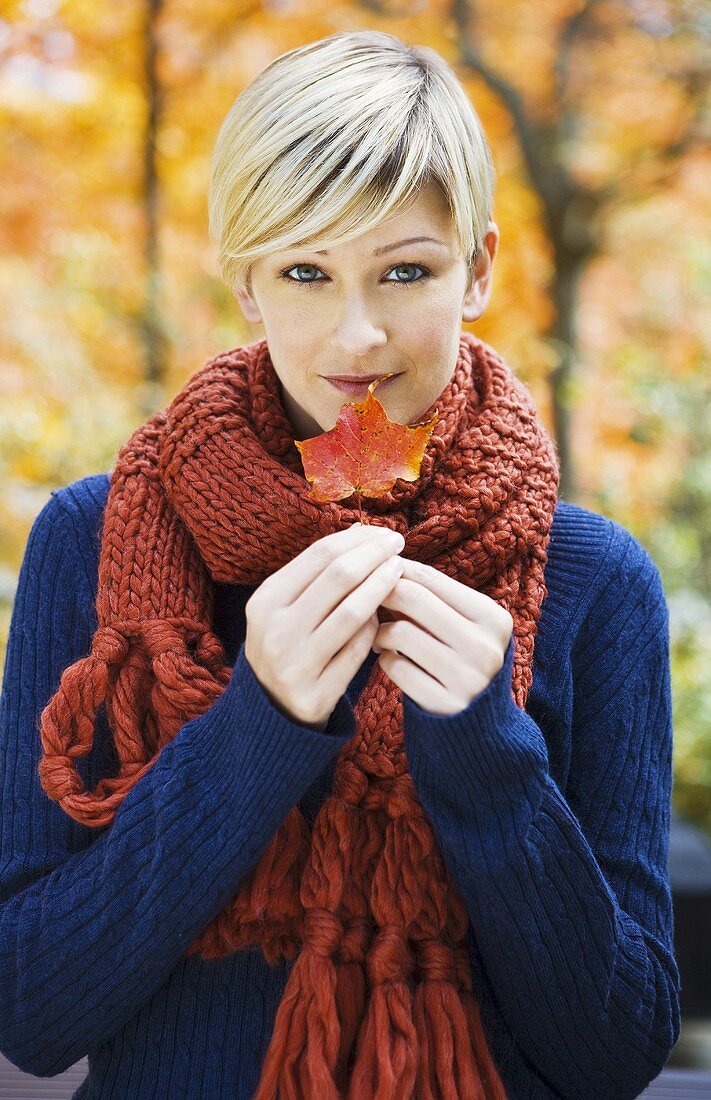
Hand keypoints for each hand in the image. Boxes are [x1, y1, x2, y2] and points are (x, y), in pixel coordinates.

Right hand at [244, 522, 405, 730]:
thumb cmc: (289, 644)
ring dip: (383, 585)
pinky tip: (386, 616)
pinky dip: (376, 627)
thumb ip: (317, 574)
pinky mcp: (316, 693)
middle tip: (399, 544)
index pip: (319, 555)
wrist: (272, 710)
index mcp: (265, 601)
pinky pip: (358, 650)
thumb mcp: (285, 607)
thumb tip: (362, 531)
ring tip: (400, 571)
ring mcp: (294, 664)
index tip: (384, 532)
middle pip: (338, 577)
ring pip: (352, 612)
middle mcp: (275, 631)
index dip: (358, 539)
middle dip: (375, 554)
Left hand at [372, 558, 513, 715]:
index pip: (430, 578)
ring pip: (400, 632)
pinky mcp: (445, 704)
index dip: (394, 570)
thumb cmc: (458, 658)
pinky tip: (389, 660)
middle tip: (366, 600)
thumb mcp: (461, 626)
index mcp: (493, 617)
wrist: (478, 723)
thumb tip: (382, 561)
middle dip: (381, 595)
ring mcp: (467, 678)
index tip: (373, 571)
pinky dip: (384, 660)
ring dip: (379, 632)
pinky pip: (395, 667)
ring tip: (379, 636)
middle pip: (413, 598)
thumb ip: (432, 597)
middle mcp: (485, 646)